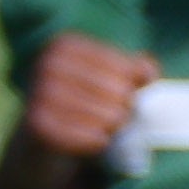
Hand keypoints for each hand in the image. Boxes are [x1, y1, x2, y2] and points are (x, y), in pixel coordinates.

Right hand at [17, 31, 156, 165]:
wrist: (42, 137)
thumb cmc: (84, 102)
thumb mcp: (108, 78)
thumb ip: (135, 70)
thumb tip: (149, 71)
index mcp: (65, 45)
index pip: (125, 67)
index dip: (136, 87)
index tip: (130, 94)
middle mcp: (48, 64)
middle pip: (119, 93)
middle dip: (125, 110)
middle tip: (116, 116)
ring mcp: (40, 93)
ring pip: (108, 118)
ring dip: (113, 128)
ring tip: (103, 127)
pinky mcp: (39, 125)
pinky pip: (92, 138)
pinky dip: (100, 142)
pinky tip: (94, 140)